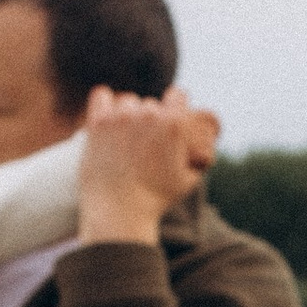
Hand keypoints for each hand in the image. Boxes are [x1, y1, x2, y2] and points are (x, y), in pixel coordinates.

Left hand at [76, 86, 222, 247]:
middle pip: (152, 103)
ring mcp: (122, 117)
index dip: (177, 107)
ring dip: (129, 115)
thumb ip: (203, 154)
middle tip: (146, 144)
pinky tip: (108, 120)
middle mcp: (150, 115)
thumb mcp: (189, 177)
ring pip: (128, 102)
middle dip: (151, 120)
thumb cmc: (156, 198)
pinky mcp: (98, 122)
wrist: (119, 212)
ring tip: (126, 140)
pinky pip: (101, 95)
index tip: (171, 118)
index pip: (179, 94)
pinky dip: (105, 105)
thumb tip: (208, 139)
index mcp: (175, 124)